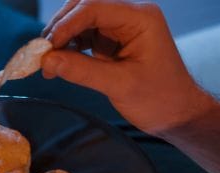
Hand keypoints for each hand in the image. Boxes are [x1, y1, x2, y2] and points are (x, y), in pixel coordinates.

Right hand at [41, 0, 214, 134]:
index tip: (46, 47)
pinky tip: (57, 64)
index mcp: (140, 18)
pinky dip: (67, 47)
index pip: (94, 7)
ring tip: (47, 62)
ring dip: (60, 38)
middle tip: (42, 53)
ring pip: (80, 20)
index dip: (66, 24)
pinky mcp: (111, 41)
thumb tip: (46, 61)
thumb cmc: (159, 99)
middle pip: (84, 7)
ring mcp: (120, 27)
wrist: (177, 114)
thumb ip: (82, 71)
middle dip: (60, 27)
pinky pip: (82, 35)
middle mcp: (130, 16)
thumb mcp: (120, 85)